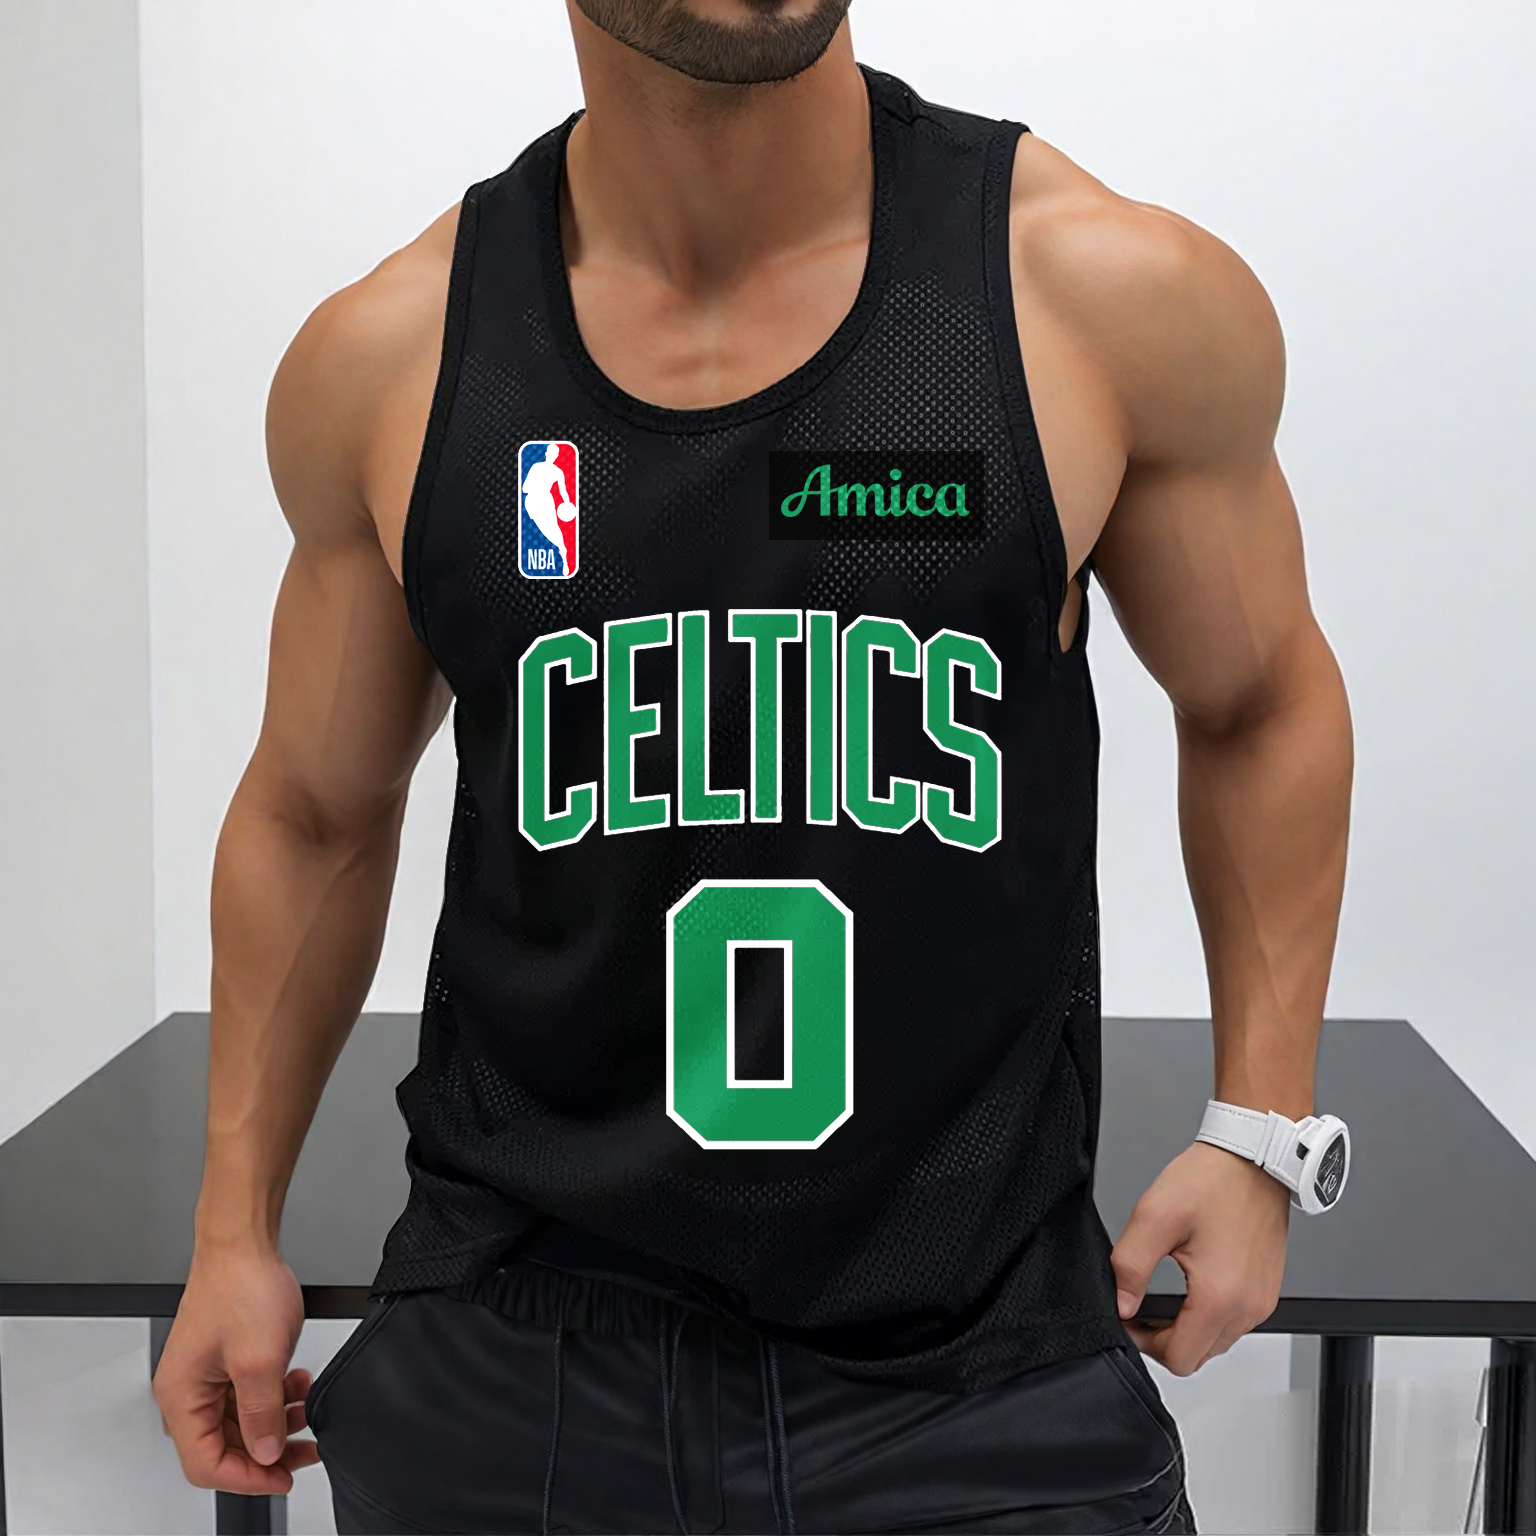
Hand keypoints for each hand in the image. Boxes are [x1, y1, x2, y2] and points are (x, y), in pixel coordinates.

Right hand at [152, 1243, 317, 1493]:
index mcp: (181, 1397)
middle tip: (306, 1451)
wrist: (244, 1243)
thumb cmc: (240, 1287)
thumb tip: (265, 1452)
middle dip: (268, 1450)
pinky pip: (248, 1395)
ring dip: (276, 1421)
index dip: (247, 1477)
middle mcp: (187, 1390)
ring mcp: (206, 1374)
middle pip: (224, 1446)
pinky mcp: (225, 1359)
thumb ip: (262, 1413)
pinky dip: (275, 1396)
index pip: (206, 1464)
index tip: (283, 1477)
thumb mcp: (260, 1360)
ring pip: (241, 1421)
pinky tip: (297, 1383)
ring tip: (307, 1411)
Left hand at [1110, 1139, 1289, 1375]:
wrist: (1252, 1157)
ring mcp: (1262, 1300)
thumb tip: (1122, 1305)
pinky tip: (1191, 1286)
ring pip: (1216, 1342)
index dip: (1145, 1344)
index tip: (1129, 1317)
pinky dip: (1209, 1315)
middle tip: (1140, 1306)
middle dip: (1164, 1340)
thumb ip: (1130, 1267)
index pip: (1180, 1359)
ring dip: (1187, 1328)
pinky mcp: (1266, 1290)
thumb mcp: (1154, 1217)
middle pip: (1198, 1356)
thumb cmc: (1211, 1180)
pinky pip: (1234, 1322)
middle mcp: (1248, 1307)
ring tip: (1163, 1295)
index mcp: (1221, 1297)